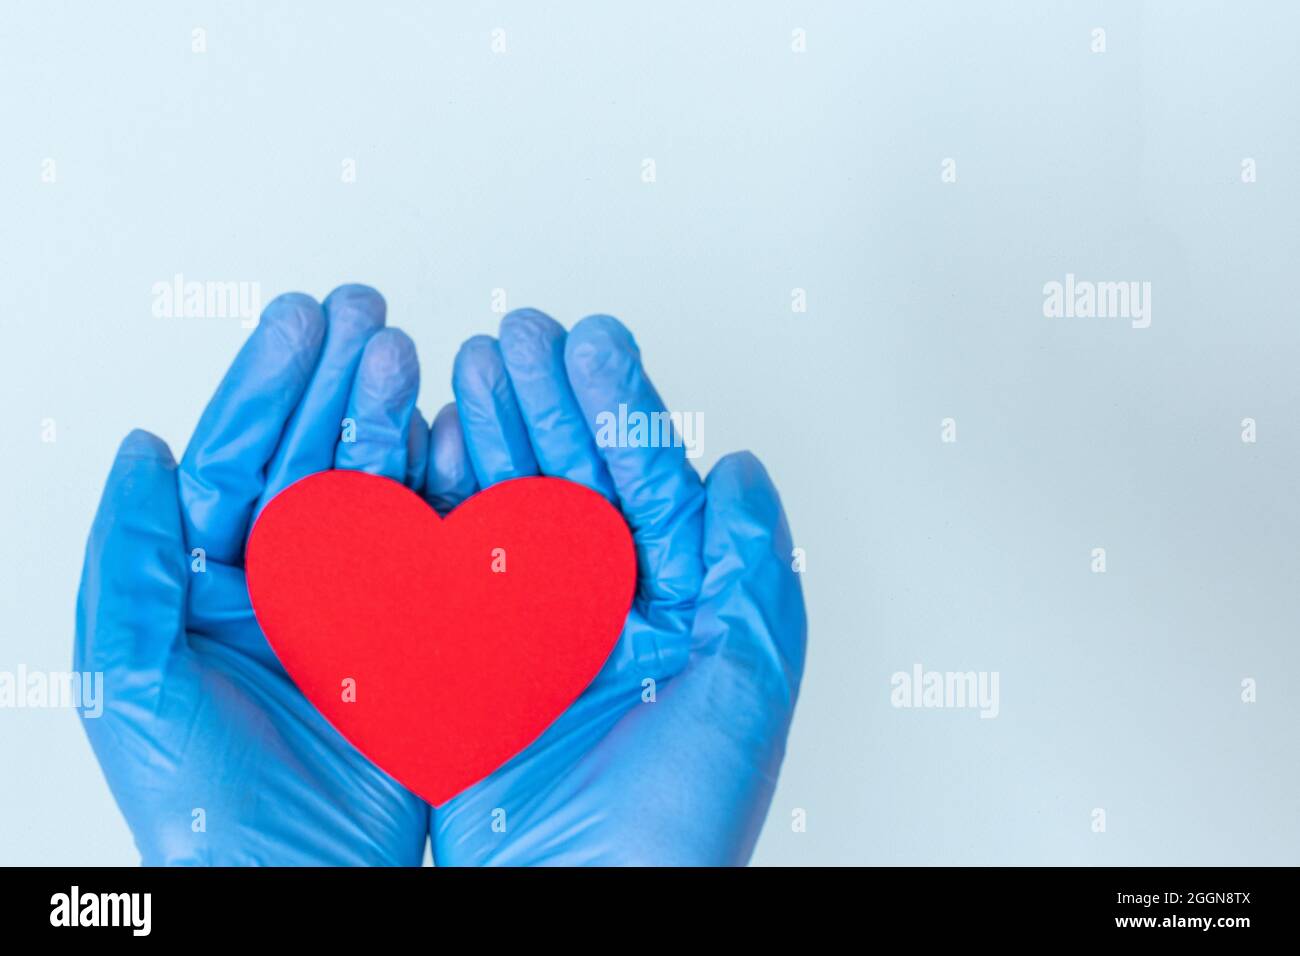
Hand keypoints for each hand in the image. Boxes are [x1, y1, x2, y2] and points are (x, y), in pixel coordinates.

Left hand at [76, 284, 456, 864]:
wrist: (296, 879)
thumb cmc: (200, 799)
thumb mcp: (129, 678)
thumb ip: (128, 561)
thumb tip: (142, 451)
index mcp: (207, 576)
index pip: (235, 457)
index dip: (265, 385)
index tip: (300, 322)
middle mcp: (283, 575)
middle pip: (312, 453)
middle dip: (338, 380)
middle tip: (367, 315)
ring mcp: (355, 596)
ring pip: (378, 485)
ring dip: (394, 418)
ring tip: (411, 358)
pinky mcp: (416, 626)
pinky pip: (435, 543)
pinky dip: (449, 489)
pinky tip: (457, 437)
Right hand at [432, 310, 806, 864]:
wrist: (582, 906)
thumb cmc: (676, 821)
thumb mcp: (744, 687)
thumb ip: (751, 572)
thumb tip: (744, 470)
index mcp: (678, 606)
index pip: (650, 482)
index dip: (622, 407)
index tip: (592, 341)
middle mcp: (608, 607)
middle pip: (574, 479)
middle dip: (547, 402)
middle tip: (518, 331)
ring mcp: (535, 628)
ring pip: (509, 507)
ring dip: (493, 434)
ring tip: (469, 363)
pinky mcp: (470, 659)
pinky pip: (451, 566)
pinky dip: (439, 505)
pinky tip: (434, 445)